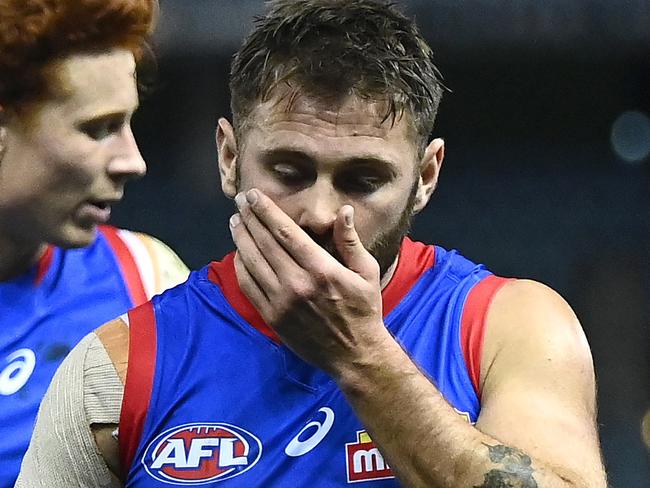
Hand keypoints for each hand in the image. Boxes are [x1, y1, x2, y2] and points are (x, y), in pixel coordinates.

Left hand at [229, 188, 389, 374]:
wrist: (354, 354)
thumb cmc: (364, 309)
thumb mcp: (367, 272)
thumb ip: (351, 241)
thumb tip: (344, 211)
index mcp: (321, 269)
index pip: (285, 232)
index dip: (266, 211)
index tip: (254, 196)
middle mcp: (297, 284)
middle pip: (264, 243)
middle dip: (250, 219)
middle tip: (240, 202)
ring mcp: (281, 302)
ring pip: (252, 263)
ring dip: (241, 239)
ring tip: (236, 222)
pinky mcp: (272, 317)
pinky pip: (249, 286)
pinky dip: (240, 266)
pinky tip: (239, 253)